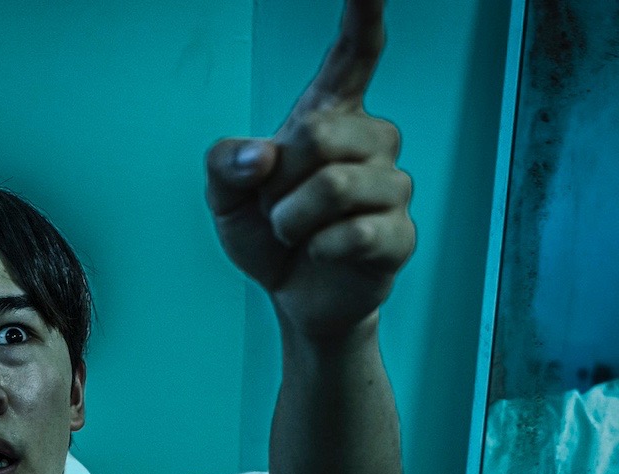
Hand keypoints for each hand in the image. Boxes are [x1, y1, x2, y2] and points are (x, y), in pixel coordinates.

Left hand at [205, 0, 414, 337]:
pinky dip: (319, 249)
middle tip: (276, 208)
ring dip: (293, 220)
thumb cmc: (267, 233)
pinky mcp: (399, 234)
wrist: (293, 295)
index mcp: (329, 117)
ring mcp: (392, 187)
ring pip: (336, 187)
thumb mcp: (224, 197)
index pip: (354, 56)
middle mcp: (371, 141)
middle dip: (280, 181)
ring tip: (295, 234)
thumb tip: (262, 155)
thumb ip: (225, 165)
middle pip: (322, 135)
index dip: (365, 16)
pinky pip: (355, 233)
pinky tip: (319, 253)